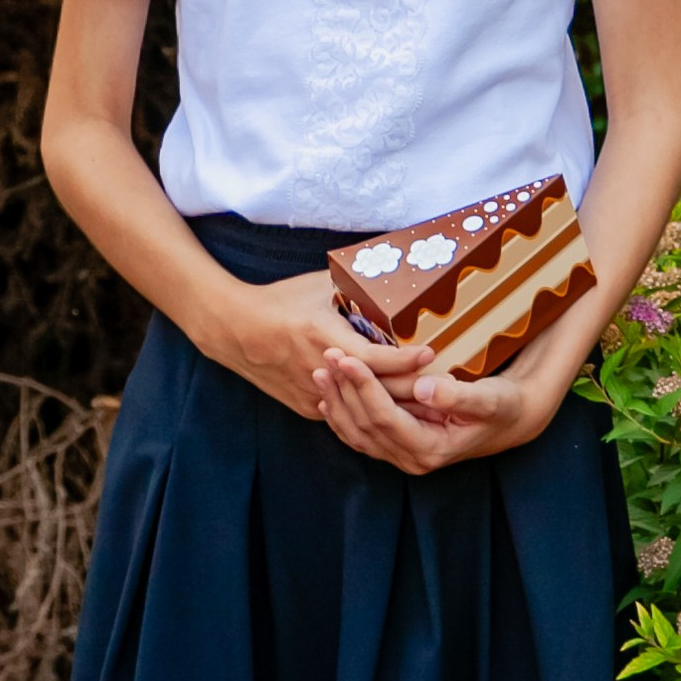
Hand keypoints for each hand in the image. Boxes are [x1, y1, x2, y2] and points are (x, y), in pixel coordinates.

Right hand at [200, 270, 428, 422]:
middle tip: (446, 381)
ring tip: (431, 396)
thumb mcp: (319, 285)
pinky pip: (348, 409)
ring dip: (395, 402)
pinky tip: (395, 402)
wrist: (234, 330)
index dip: (408, 359)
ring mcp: (313, 394)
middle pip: (377, 389)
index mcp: (323, 337)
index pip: (376, 358)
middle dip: (413, 387)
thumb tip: (393, 272)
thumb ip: (355, 287)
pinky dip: (369, 406)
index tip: (433, 351)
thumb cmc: (281, 301)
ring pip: (363, 405)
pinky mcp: (308, 408)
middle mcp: (319, 370)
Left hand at [312, 337, 576, 474]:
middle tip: (327, 355)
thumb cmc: (504, 406)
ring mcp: (402, 455)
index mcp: (430, 449)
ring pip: (357, 432)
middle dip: (343, 390)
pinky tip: (328, 394)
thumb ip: (458, 395)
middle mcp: (412, 459)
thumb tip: (424, 387)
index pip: (384, 418)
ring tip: (321, 370)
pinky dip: (341, 414)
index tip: (347, 358)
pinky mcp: (398, 445)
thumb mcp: (490, 398)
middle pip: (364, 425)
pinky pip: (361, 434)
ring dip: (336, 401)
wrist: (511, 420)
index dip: (363, 388)